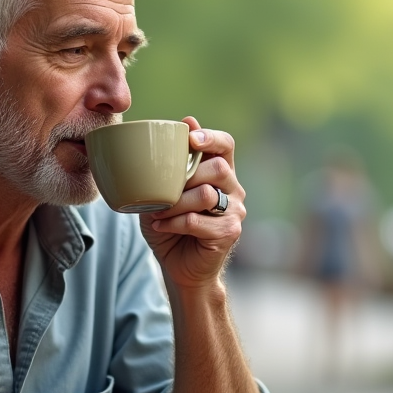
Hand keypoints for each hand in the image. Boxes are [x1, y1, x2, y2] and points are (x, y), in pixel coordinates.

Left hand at [142, 117, 245, 290]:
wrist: (180, 266)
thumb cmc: (172, 226)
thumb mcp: (163, 192)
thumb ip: (170, 166)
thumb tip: (179, 126)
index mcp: (220, 173)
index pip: (226, 145)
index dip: (211, 138)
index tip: (191, 138)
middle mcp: (233, 189)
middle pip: (218, 167)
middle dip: (186, 175)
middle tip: (162, 189)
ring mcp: (234, 211)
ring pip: (207, 194)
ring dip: (175, 202)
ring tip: (158, 212)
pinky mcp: (229, 233)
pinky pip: (196, 220)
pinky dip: (173, 223)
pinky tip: (160, 226)